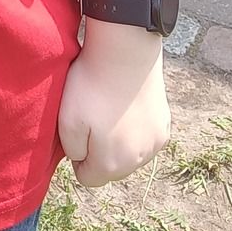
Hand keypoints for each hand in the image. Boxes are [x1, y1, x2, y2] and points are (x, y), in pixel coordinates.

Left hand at [58, 24, 170, 187]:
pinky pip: (145, 137)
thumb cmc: (91, 86)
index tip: (76, 131)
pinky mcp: (165, 125)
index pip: (88, 178)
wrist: (125, 52)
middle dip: (99, 151)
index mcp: (112, 164)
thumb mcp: (66, 121)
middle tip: (91, 117)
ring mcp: (155, 143)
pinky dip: (135, 127)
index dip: (77, 157)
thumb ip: (72, 151)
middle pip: (111, 169)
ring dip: (119, 140)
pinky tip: (126, 105)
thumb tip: (82, 160)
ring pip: (130, 154)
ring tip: (109, 109)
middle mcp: (138, 161)